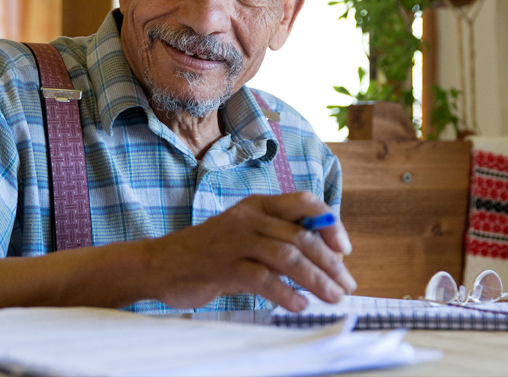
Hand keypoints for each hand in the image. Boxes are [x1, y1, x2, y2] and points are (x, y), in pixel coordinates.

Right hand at [145, 192, 356, 310]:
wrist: (160, 264)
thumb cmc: (209, 252)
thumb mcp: (244, 234)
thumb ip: (277, 238)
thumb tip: (324, 256)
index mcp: (257, 205)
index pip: (304, 202)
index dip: (330, 223)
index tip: (344, 249)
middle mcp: (249, 218)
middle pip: (302, 236)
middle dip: (330, 262)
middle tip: (347, 284)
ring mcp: (236, 241)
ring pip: (288, 257)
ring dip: (317, 279)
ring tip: (333, 297)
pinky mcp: (224, 267)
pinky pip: (264, 279)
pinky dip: (287, 293)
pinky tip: (300, 305)